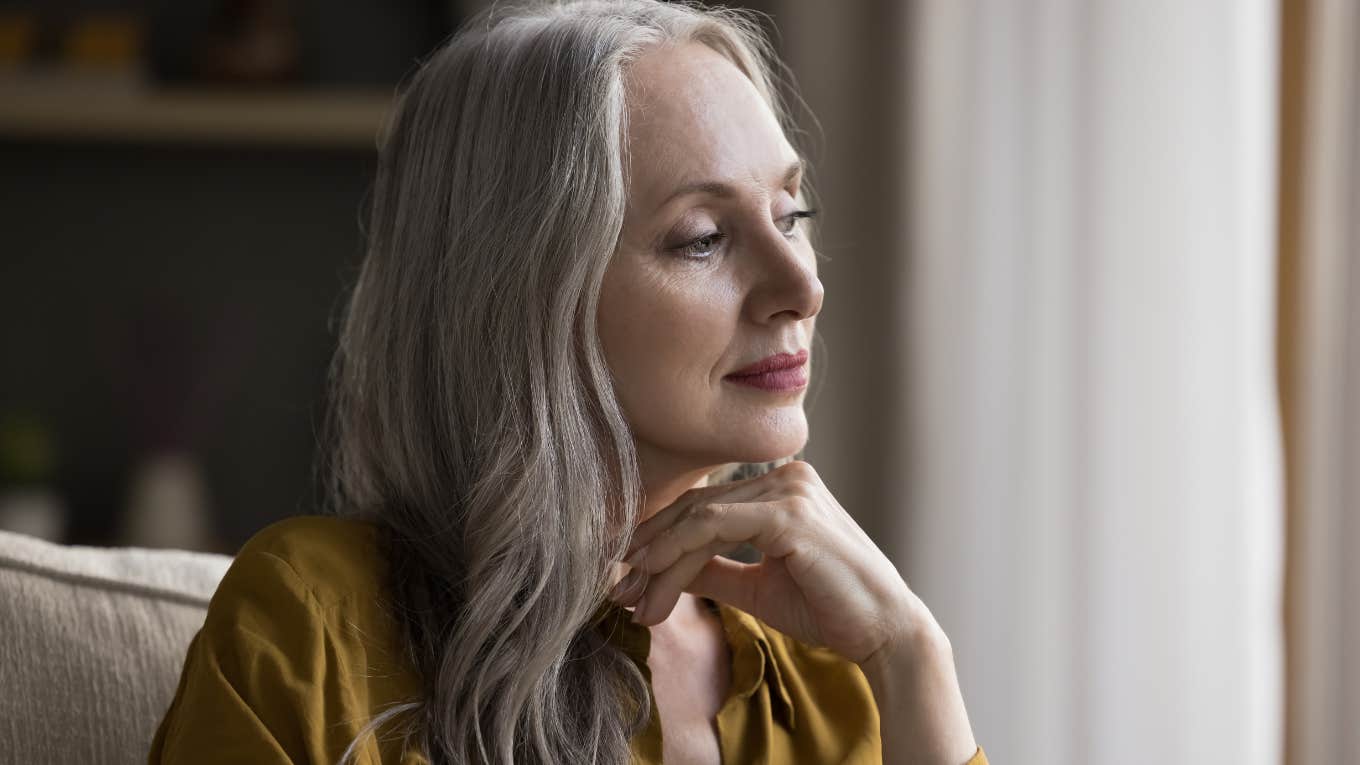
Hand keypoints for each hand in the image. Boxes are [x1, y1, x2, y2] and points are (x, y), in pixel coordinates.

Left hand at [608, 460, 933, 663]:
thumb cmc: (828, 608)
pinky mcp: (790, 513)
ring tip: (633, 599)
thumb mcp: (756, 586)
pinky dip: (679, 555)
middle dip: (650, 550)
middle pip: (695, 506)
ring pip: (699, 517)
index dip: (660, 538)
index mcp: (783, 485)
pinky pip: (715, 528)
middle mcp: (787, 475)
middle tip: (618, 590)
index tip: (628, 578)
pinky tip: (656, 583)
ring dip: (658, 561)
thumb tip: (661, 570)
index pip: (705, 504)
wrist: (883, 631)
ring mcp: (790, 489)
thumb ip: (713, 570)